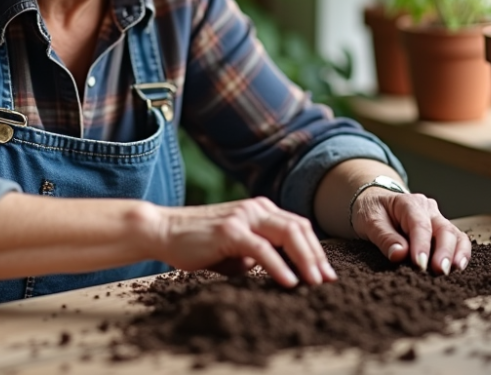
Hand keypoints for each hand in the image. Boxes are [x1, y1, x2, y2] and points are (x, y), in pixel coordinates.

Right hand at [145, 197, 337, 287]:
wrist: (163, 231)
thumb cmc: (197, 243)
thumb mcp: (235, 248)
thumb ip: (258, 254)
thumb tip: (282, 270)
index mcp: (259, 209)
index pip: (297, 226)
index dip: (314, 249)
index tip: (324, 272)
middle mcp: (255, 208)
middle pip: (298, 228)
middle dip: (317, 255)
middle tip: (327, 279)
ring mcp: (243, 216)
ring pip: (286, 235)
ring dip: (305, 260)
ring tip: (315, 282)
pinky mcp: (230, 230)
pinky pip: (262, 249)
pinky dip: (279, 266)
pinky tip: (289, 282)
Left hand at [350, 190, 469, 274]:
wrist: (373, 203)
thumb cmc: (372, 211)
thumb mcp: (370, 222)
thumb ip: (384, 238)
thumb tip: (400, 254)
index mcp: (409, 203)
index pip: (420, 224)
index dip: (422, 245)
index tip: (419, 264)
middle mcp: (428, 209)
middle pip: (443, 229)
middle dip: (443, 251)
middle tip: (439, 271)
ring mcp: (437, 219)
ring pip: (455, 234)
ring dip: (456, 253)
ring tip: (453, 271)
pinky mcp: (441, 231)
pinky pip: (457, 240)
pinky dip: (460, 253)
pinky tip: (458, 268)